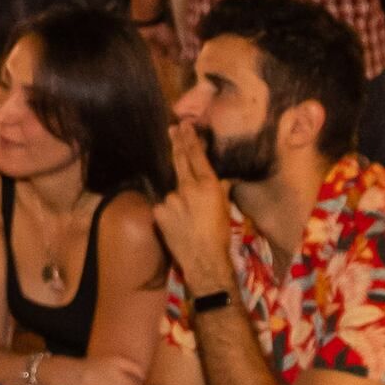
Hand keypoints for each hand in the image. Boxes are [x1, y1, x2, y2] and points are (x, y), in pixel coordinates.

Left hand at [156, 120, 238, 294]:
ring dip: (179, 198)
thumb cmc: (220, 234)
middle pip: (180, 160)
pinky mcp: (159, 211)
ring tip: (189, 216)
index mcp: (208, 185)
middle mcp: (188, 187)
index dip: (190, 139)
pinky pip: (164, 206)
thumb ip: (219, 188)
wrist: (204, 259)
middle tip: (172, 129)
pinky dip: (170, 212)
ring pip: (173, 191)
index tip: (184, 125)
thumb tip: (220, 176)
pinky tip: (178, 224)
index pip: (197, 156)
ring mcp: (170, 199)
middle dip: (177, 143)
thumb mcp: (225, 207)